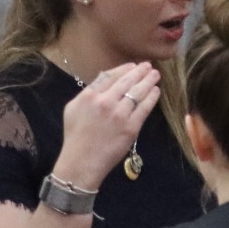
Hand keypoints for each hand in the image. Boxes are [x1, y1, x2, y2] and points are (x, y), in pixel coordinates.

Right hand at [50, 62, 160, 191]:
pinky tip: (156, 91)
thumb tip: (103, 78)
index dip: (125, 69)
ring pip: (138, 92)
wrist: (81, 162)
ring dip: (149, 81)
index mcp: (89, 95)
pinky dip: (152, 98)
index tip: (133, 65)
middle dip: (140, 71)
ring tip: (155, 75)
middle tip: (149, 66)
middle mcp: (105, 102)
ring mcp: (119, 114)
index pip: (110, 76)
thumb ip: (88, 92)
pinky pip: (144, 108)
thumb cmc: (75, 137)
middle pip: (126, 81)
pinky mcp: (131, 127)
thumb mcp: (73, 109)